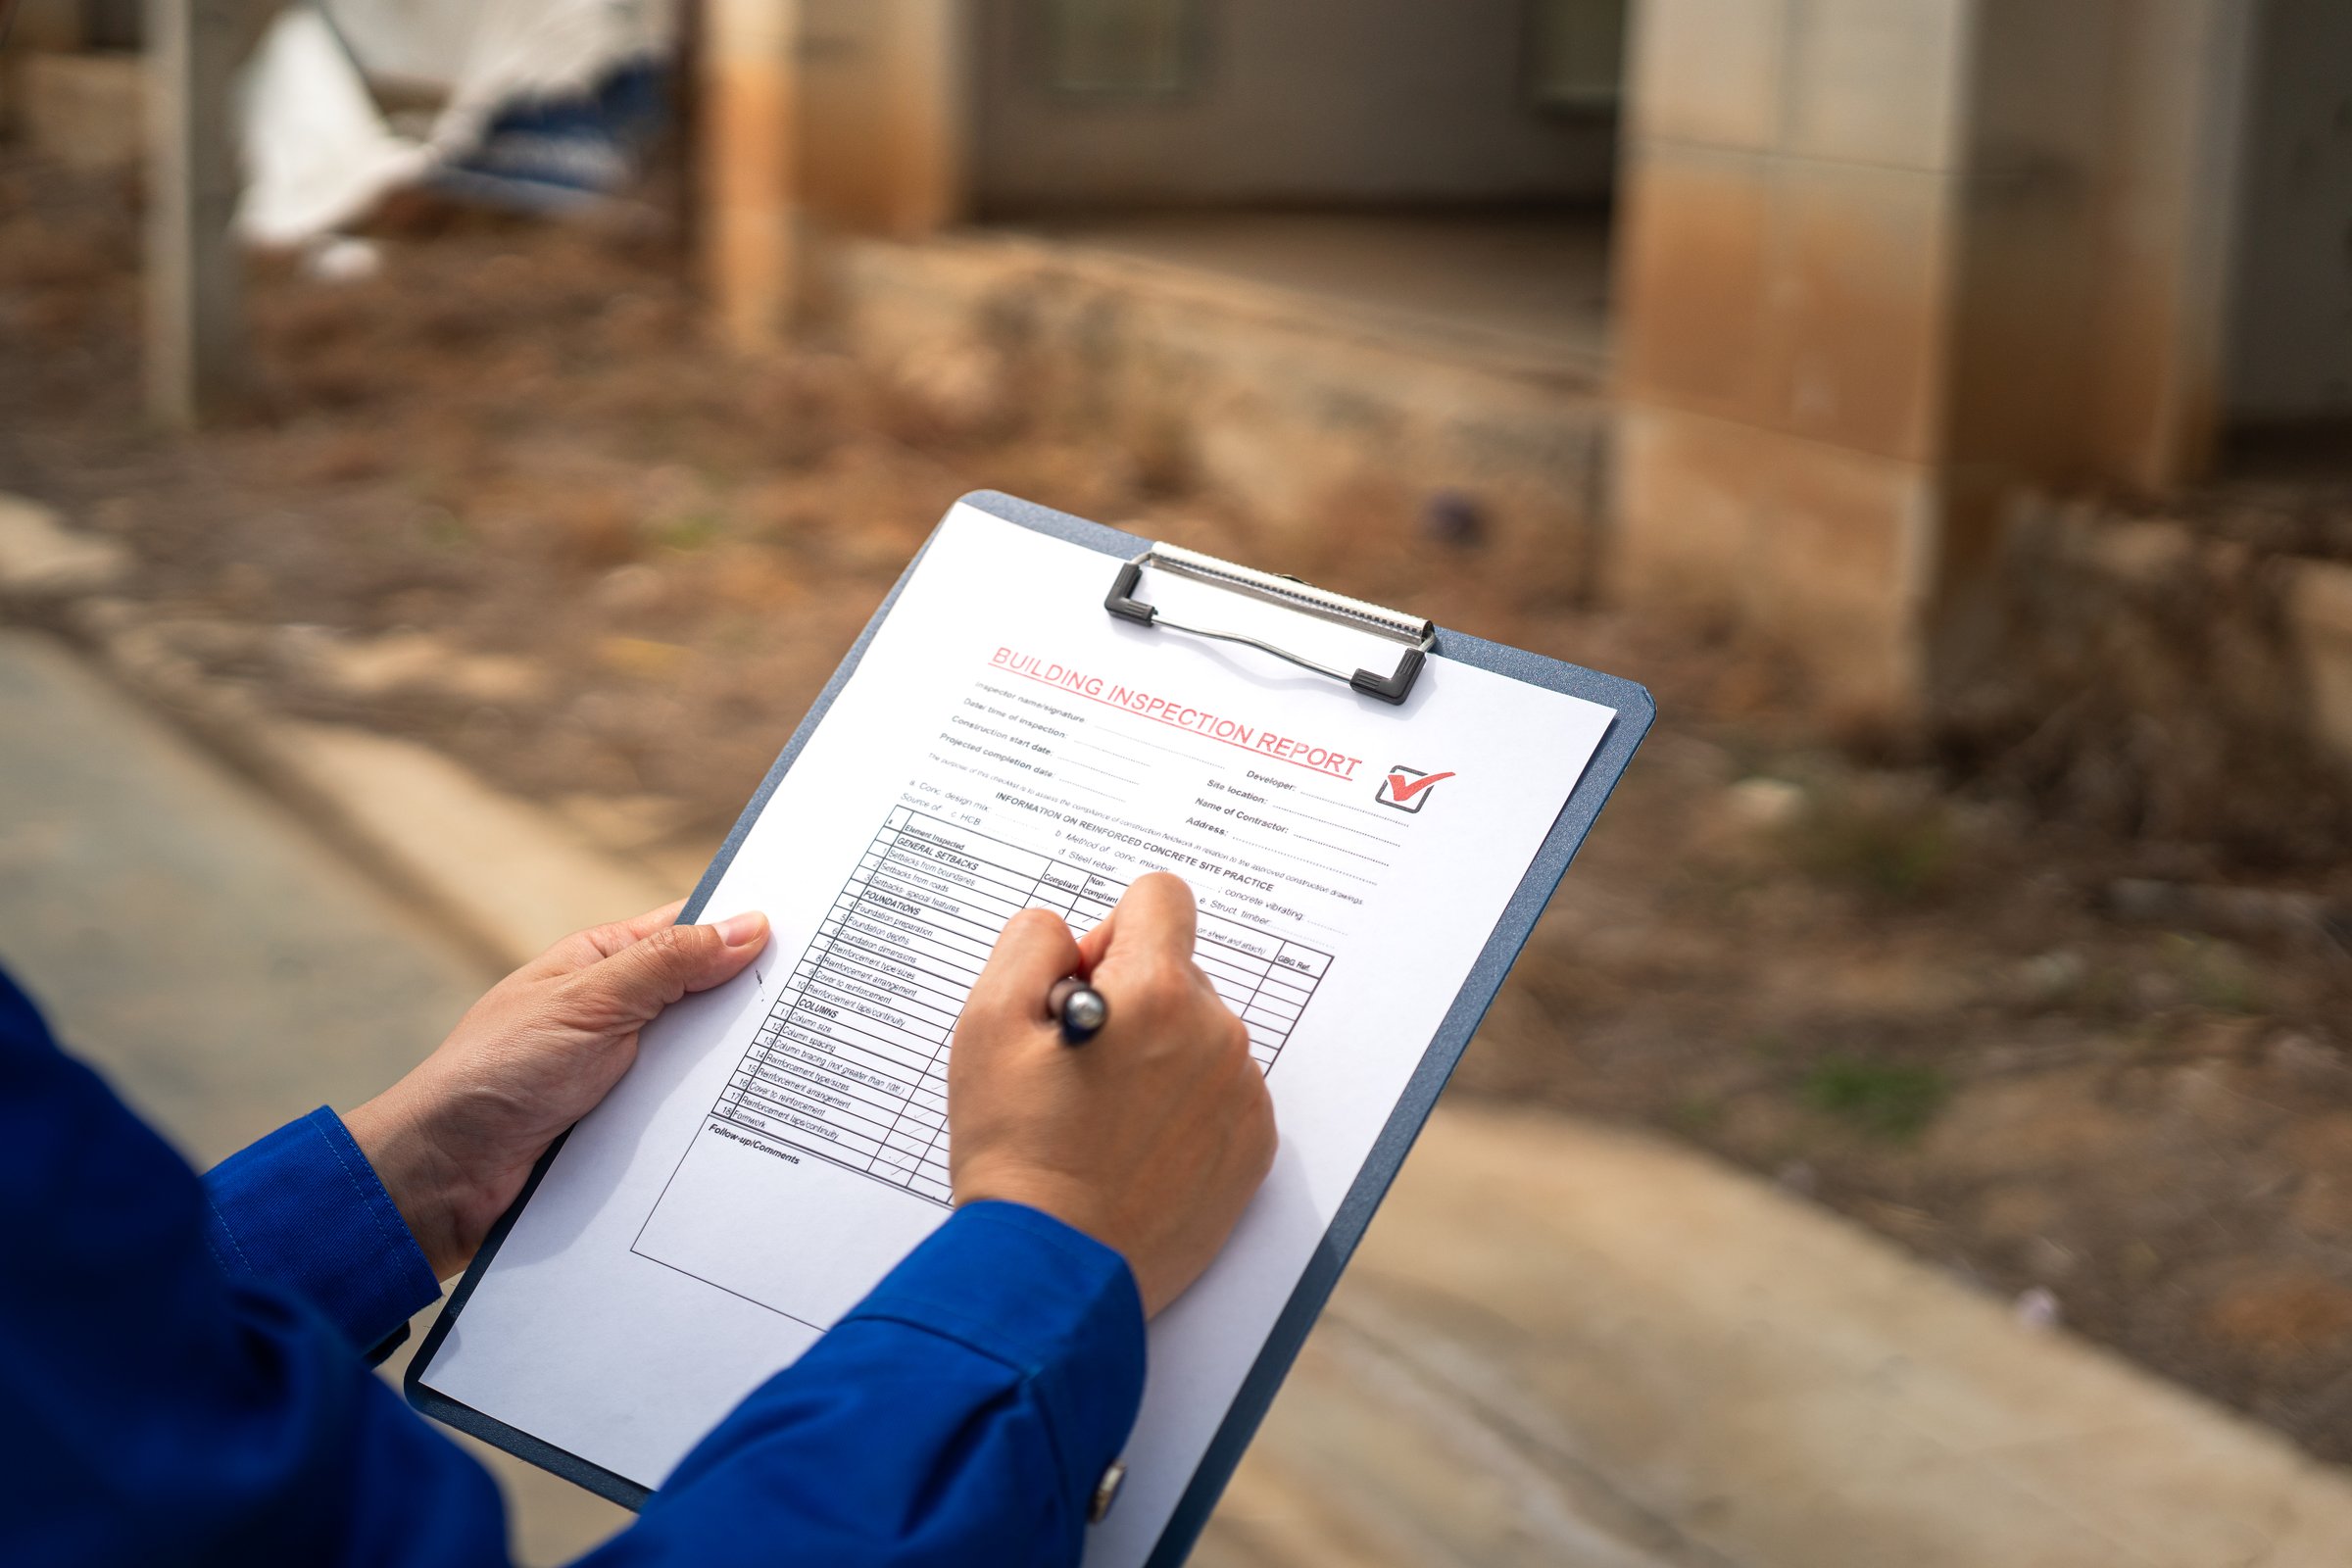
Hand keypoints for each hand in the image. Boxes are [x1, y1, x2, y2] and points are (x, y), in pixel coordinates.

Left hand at [346, 900, 768, 1276]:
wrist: (440, 1180)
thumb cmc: (494, 1075)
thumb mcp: (589, 1004)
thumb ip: (668, 965)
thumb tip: (748, 926)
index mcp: (599, 967)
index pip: (687, 934)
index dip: (743, 933)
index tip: (810, 937)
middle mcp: (612, 1016)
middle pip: (703, 1002)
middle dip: (750, 1009)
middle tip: (823, 1010)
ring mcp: (618, 1076)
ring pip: (698, 1066)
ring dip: (731, 1074)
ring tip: (804, 1073)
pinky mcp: (622, 1133)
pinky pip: (682, 1119)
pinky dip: (710, 1122)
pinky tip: (755, 1128)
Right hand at [949, 873, 1275, 1315]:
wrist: (1054, 1267)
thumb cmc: (1016, 1150)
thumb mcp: (988, 1023)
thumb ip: (1032, 943)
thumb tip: (1070, 937)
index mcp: (1157, 993)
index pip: (1160, 897)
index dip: (1108, 932)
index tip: (1081, 986)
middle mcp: (1216, 1034)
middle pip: (1177, 971)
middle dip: (1129, 1000)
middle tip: (1077, 1067)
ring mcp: (1241, 1093)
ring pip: (1199, 1034)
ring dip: (1157, 1055)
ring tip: (1102, 1117)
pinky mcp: (1253, 1147)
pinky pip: (1219, 1091)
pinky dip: (1182, 1107)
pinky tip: (1133, 1149)